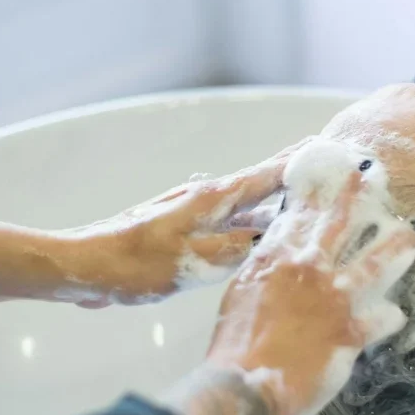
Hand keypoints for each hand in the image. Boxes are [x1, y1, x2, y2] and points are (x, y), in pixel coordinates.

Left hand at [62, 139, 311, 306]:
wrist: (86, 264)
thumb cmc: (133, 264)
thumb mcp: (191, 261)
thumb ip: (234, 247)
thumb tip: (271, 236)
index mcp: (212, 200)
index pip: (266, 174)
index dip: (299, 162)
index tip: (328, 150)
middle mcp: (208, 200)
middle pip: (261, 183)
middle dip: (295, 174)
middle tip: (327, 166)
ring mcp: (196, 214)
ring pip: (248, 205)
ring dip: (277, 201)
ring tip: (308, 200)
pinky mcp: (186, 230)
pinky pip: (232, 222)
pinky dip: (255, 222)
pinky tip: (266, 233)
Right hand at [204, 169, 414, 414]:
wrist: (243, 384)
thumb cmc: (235, 343)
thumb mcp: (244, 291)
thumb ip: (268, 267)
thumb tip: (280, 251)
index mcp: (277, 256)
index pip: (301, 212)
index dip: (320, 190)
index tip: (333, 172)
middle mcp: (308, 268)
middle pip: (341, 223)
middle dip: (361, 195)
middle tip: (378, 174)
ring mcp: (333, 298)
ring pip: (376, 263)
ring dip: (399, 247)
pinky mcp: (350, 331)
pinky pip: (383, 318)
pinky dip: (391, 316)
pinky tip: (398, 314)